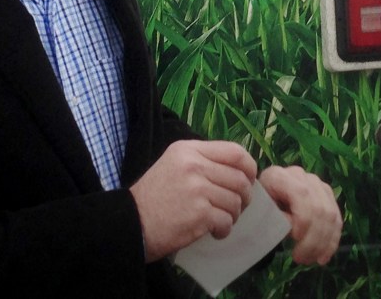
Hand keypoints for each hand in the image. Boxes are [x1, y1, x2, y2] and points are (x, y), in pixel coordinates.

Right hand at [129, 140, 256, 261]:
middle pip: (240, 179)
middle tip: (233, 207)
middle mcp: (194, 165)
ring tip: (218, 220)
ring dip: (232, 215)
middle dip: (243, 197)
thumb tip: (240, 171)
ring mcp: (197, 189)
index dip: (249, 168)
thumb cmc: (154, 196)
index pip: (235, 152)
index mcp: (189, 149)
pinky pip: (227, 220)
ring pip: (236, 201)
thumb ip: (202, 161)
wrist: (131, 223)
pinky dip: (224, 230)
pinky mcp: (199, 213)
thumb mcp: (174, 165)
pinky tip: (213, 231)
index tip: (248, 181)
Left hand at [259, 166, 341, 265]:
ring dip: (323, 243)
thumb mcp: (258, 210)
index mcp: (279, 175)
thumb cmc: (258, 205)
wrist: (264, 197)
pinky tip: (323, 258)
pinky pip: (336, 219)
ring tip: (310, 260)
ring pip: (330, 215)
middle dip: (313, 238)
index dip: (304, 219)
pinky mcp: (327, 195)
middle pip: (318, 207)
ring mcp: (316, 184)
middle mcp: (301, 176)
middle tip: (300, 259)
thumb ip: (274, 215)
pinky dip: (331, 241)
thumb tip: (292, 225)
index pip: (301, 195)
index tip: (295, 239)